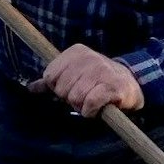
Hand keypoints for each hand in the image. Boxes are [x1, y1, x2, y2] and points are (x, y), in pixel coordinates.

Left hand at [30, 45, 144, 116]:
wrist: (131, 84)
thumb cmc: (97, 81)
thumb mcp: (75, 74)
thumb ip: (53, 80)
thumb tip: (31, 87)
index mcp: (76, 52)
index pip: (50, 76)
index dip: (58, 89)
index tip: (72, 87)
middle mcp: (89, 58)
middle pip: (62, 90)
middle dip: (71, 99)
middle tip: (84, 96)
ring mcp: (102, 71)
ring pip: (76, 98)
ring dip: (82, 107)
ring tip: (92, 101)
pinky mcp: (113, 87)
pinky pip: (90, 104)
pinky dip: (91, 111)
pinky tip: (97, 108)